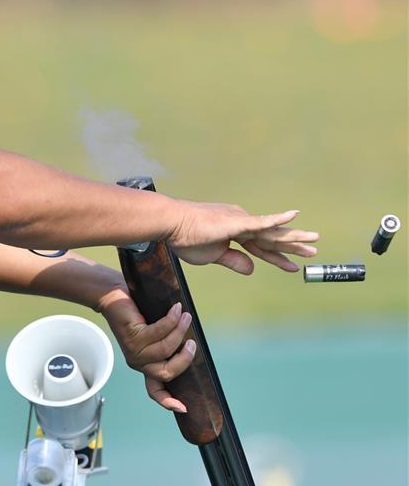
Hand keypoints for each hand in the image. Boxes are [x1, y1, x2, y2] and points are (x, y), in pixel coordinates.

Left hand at [96, 286, 194, 413]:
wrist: (114, 298)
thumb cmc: (139, 314)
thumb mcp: (155, 332)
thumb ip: (169, 341)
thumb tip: (192, 343)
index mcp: (144, 366)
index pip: (154, 391)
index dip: (168, 401)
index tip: (183, 408)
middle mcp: (138, 363)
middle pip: (167, 372)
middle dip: (185, 359)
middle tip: (192, 342)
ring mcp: (134, 351)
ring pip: (166, 349)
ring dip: (180, 331)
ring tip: (186, 316)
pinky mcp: (133, 336)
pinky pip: (159, 332)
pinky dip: (172, 320)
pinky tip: (177, 309)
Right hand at [170, 203, 318, 273]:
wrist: (171, 225)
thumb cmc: (186, 238)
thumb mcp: (212, 256)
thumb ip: (233, 261)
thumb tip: (252, 269)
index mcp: (236, 232)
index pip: (261, 248)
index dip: (277, 258)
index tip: (293, 266)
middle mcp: (242, 223)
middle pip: (271, 239)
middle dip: (293, 246)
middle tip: (314, 250)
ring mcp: (240, 221)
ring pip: (271, 232)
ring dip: (292, 237)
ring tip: (313, 240)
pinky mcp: (235, 222)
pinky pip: (259, 222)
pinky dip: (276, 220)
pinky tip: (292, 216)